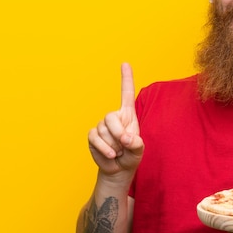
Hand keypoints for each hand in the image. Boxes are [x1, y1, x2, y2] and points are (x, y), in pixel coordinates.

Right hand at [88, 63, 143, 177]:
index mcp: (128, 115)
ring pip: (103, 131)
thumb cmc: (131, 156)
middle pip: (110, 117)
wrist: (118, 169)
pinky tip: (110, 156)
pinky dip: (103, 149)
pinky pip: (94, 138)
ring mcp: (102, 125)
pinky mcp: (93, 135)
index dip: (126, 79)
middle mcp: (114, 117)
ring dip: (112, 146)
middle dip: (118, 134)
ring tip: (118, 152)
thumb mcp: (139, 151)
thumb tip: (126, 138)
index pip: (127, 94)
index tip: (125, 63)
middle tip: (124, 147)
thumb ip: (136, 144)